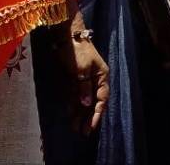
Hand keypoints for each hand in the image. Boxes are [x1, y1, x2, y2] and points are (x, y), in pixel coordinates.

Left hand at [55, 13, 108, 134]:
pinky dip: (73, 106)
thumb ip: (84, 87)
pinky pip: (75, 96)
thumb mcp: (82, 70)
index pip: (102, 98)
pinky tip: (71, 116)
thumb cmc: (78, 51)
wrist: (67, 36)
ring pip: (83, 101)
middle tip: (84, 132)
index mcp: (102, 76)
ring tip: (76, 129)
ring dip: (80, 114)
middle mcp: (94, 79)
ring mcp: (84, 80)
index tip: (92, 125)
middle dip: (88, 117)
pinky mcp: (73, 79)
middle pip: (93, 102)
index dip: (98, 112)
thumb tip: (86, 104)